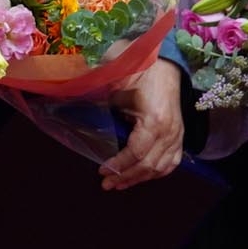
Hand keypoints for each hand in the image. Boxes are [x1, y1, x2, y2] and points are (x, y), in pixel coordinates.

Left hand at [102, 60, 185, 190]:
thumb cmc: (140, 70)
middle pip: (148, 165)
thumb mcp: (116, 82)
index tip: (102, 171)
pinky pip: (172, 162)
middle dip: (126, 177)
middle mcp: (170, 131)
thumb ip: (95, 95)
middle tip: (106, 184)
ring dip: (139, 179)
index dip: (119, 165)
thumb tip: (67, 102)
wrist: (165, 63)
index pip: (137, 152)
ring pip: (161, 168)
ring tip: (120, 185)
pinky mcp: (180, 135)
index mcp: (155, 120)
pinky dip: (157, 173)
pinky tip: (142, 177)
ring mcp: (178, 135)